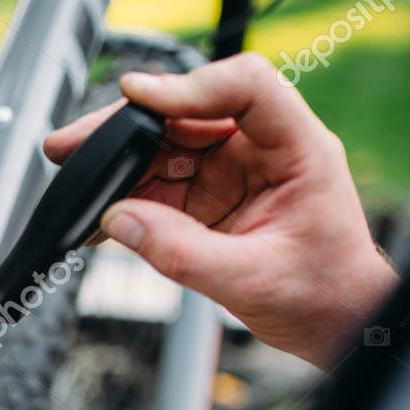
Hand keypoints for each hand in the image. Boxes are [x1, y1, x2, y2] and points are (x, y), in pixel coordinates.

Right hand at [45, 54, 397, 365]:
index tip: (138, 97)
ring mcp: (235, 171)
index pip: (246, 87)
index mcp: (297, 149)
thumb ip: (182, 252)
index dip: (189, 85)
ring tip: (77, 189)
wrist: (336, 324)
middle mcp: (264, 149)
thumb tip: (119, 221)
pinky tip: (98, 217)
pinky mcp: (212, 197)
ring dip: (119, 166)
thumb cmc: (323, 295)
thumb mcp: (251, 280)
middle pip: (187, 113)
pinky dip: (128, 199)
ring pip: (166, 148)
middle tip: (73, 146)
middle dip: (127, 128)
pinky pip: (161, 185)